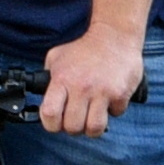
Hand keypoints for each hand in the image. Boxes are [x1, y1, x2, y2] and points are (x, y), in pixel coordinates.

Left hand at [38, 21, 148, 136]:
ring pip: (94, 129)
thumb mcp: (57, 57)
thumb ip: (48, 78)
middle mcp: (81, 87)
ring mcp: (102, 91)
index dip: (51, 124)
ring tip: (93, 116)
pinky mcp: (120, 93)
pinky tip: (110, 99)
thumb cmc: (84, 48)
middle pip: (73, 127)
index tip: (56, 122)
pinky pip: (116, 114)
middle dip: (74, 127)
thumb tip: (42, 97)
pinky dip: (113, 110)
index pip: (50, 114)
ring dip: (93, 127)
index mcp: (62, 79)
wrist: (114, 35)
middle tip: (78, 118)